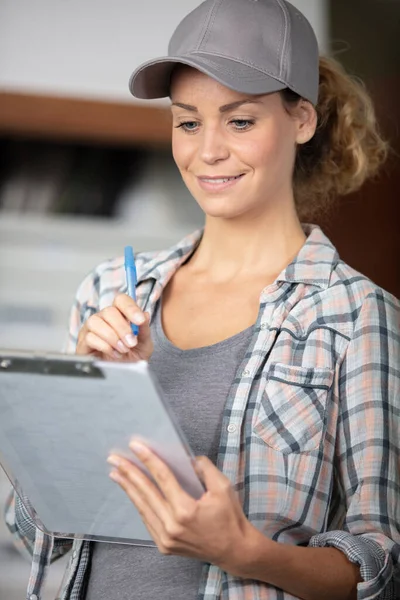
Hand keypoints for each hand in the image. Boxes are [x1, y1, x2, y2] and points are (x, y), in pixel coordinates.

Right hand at [76, 294, 152, 361]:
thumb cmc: (132, 357)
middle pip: (109, 311)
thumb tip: (145, 314)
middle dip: (122, 328)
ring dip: (112, 337)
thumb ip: (144, 329)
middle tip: (131, 342)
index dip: (130, 308)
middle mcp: (103, 318)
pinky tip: (113, 354)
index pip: (121, 300)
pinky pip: (90, 337)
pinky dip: (105, 346)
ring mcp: (91, 329)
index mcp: (119, 314)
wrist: (124, 375)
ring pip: (95, 322)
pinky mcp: (83, 343)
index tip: (140, 321)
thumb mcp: (144, 344)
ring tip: (123, 349)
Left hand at [107, 442, 256, 574]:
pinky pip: (148, 521)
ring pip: (142, 508)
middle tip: (114, 458)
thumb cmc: (230, 518)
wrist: (234, 551)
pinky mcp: (164, 546)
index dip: (148, 460)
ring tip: (116, 473)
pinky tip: (132, 493)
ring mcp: (166, 538)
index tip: (135, 446)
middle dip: (129, 473)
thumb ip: (205, 469)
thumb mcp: (223, 487)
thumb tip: (187, 459)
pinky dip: (139, 504)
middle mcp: (172, 526)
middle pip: (146, 492)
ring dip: (128, 488)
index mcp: (186, 510)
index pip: (162, 478)